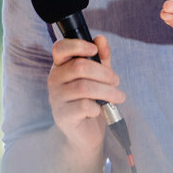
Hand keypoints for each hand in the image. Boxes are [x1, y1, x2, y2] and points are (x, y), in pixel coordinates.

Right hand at [46, 34, 124, 160]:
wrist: (86, 133)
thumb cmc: (91, 100)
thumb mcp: (99, 76)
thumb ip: (101, 58)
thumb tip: (101, 39)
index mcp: (61, 66)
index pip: (60, 48)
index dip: (78, 45)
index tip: (95, 50)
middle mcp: (54, 80)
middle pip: (79, 66)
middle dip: (104, 73)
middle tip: (116, 81)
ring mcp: (56, 98)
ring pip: (84, 87)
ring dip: (107, 91)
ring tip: (118, 96)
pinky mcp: (62, 116)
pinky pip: (84, 106)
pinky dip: (97, 107)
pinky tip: (99, 110)